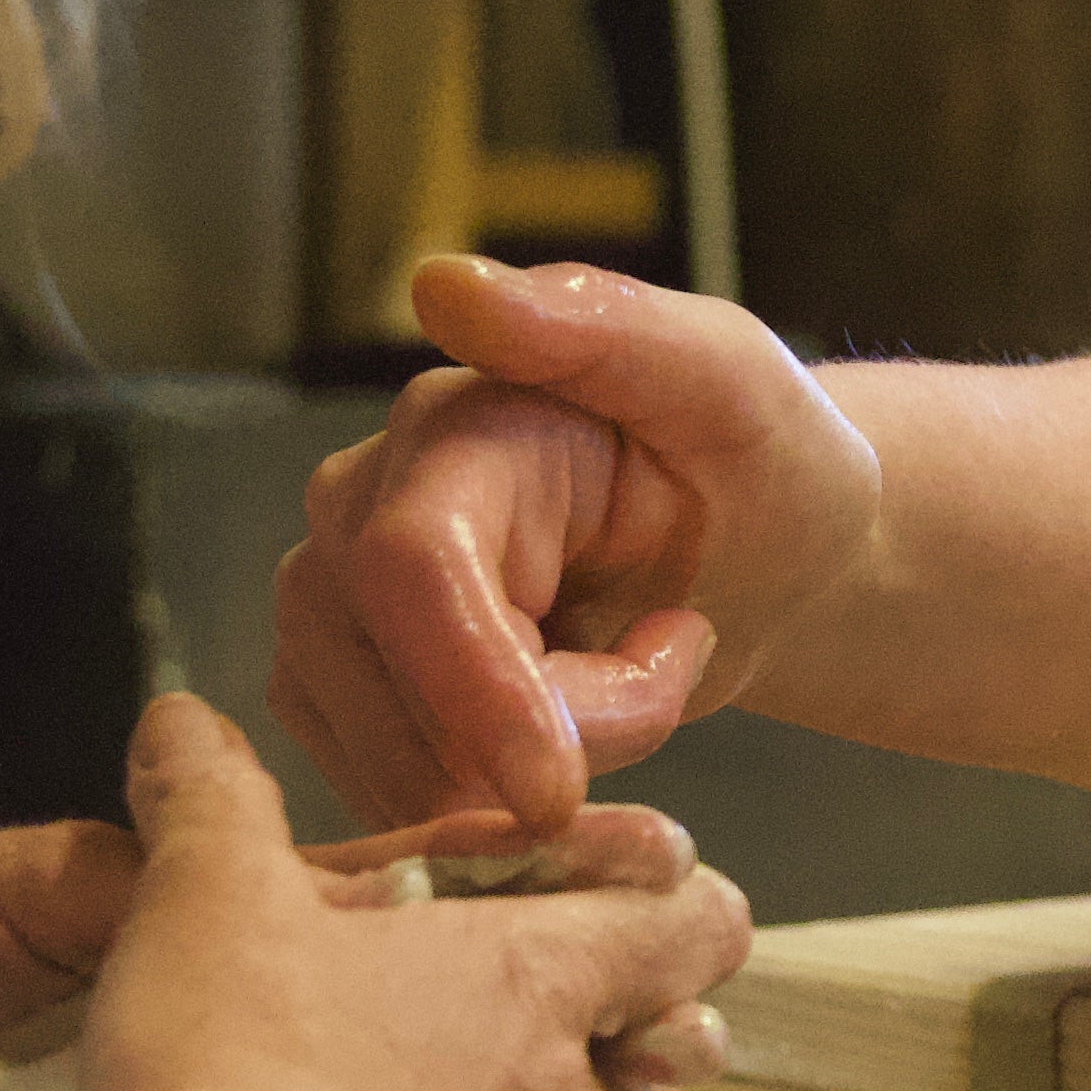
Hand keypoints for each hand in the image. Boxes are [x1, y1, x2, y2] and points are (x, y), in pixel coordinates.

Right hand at [82, 698, 754, 1090]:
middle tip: (614, 1063)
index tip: (683, 907)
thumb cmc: (221, 1068)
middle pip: (660, 1082)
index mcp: (526, 985)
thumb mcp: (203, 898)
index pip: (677, 930)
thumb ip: (209, 803)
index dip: (687, 913)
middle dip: (644, 1068)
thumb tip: (180, 718)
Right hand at [272, 255, 879, 833]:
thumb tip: (446, 285)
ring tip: (632, 685)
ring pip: (383, 757)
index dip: (474, 689)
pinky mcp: (333, 682)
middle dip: (539, 740)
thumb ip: (610, 328)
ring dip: (520, 773)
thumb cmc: (759, 461)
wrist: (758, 554)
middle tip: (674, 669)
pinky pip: (380, 794)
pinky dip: (481, 806)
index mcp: (454, 422)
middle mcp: (359, 502)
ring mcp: (331, 597)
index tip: (557, 789)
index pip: (410, 568)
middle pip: (389, 683)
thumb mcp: (733, 384)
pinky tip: (562, 740)